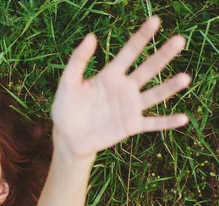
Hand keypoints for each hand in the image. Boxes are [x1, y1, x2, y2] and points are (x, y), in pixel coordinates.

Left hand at [51, 15, 190, 159]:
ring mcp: (129, 107)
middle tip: (179, 40)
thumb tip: (91, 36)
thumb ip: (77, 61)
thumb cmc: (66, 108)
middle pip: (147, 69)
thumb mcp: (68, 83)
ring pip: (154, 95)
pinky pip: (152, 123)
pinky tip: (183, 118)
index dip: (141, 37)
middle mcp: (124, 88)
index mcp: (110, 75)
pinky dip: (167, 122)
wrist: (67, 137)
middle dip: (162, 55)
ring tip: (185, 78)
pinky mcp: (131, 126)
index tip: (155, 21)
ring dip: (170, 87)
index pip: (129, 52)